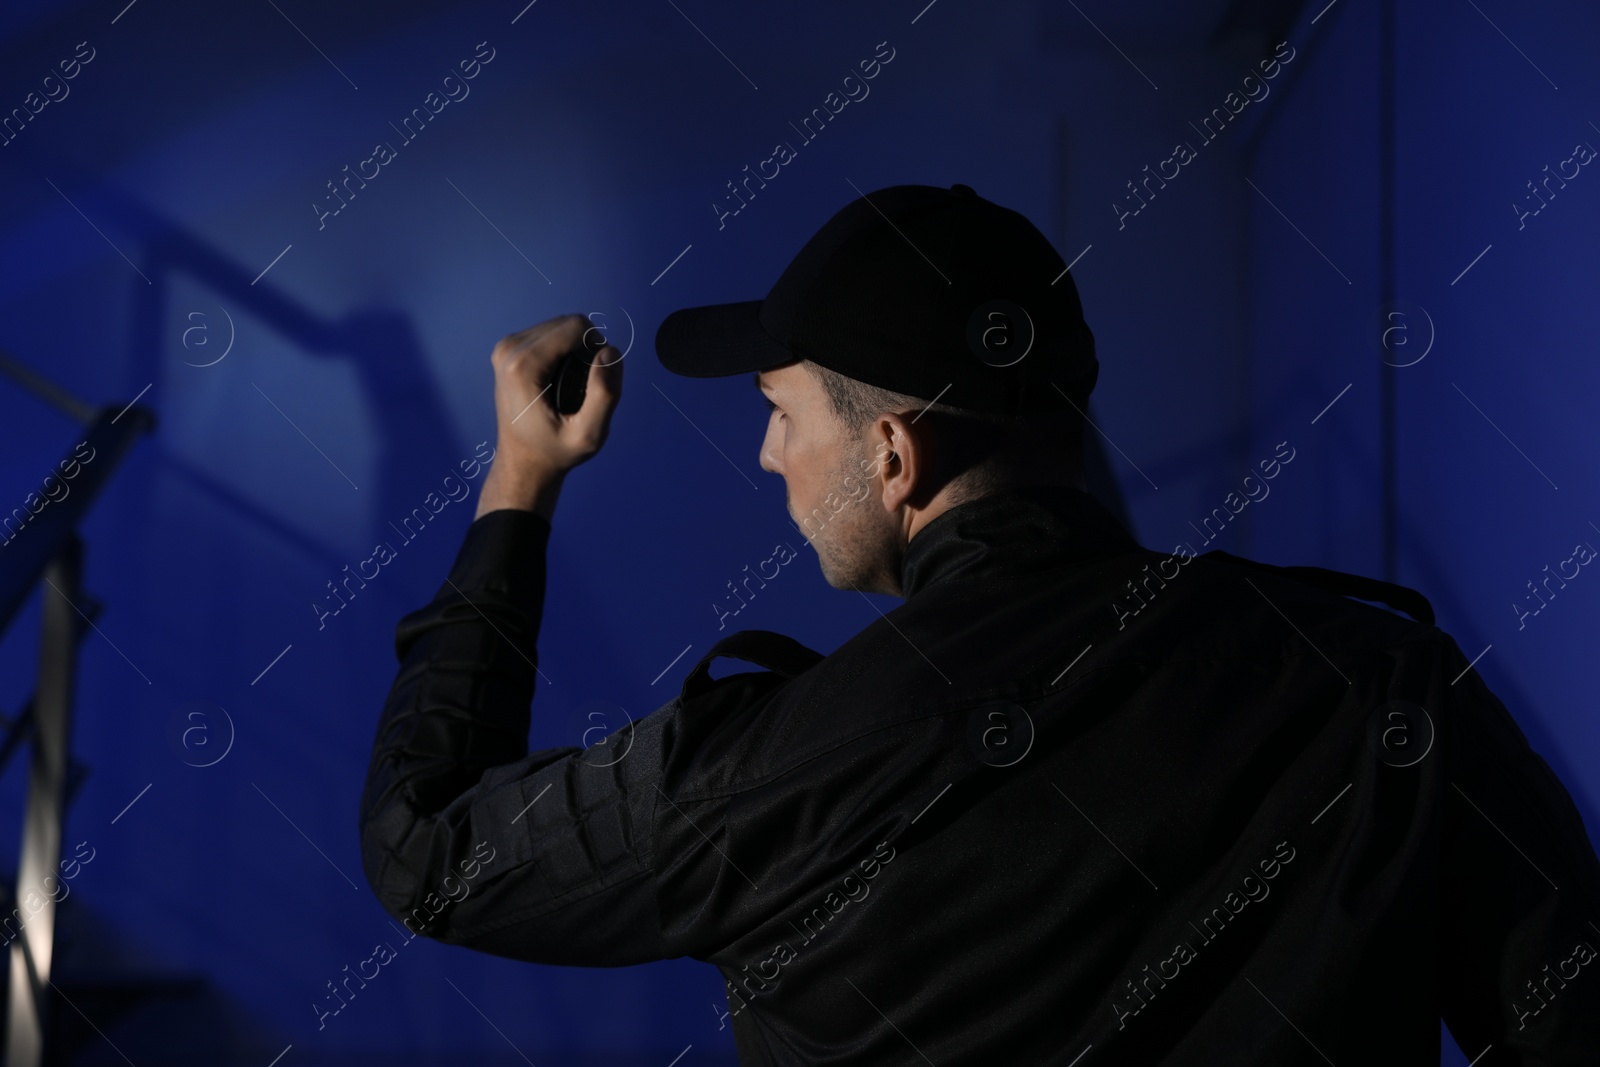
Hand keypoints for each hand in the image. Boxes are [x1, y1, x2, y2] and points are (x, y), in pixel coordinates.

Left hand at [475, 313, 622, 520]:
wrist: (523, 462)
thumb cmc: (556, 451)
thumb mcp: (589, 435)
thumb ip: (605, 394)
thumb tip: (610, 352)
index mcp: (523, 365)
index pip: (577, 326)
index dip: (598, 347)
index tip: (596, 380)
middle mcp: (509, 348)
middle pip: (568, 323)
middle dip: (587, 348)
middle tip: (586, 385)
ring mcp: (506, 347)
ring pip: (560, 326)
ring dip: (576, 349)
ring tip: (574, 384)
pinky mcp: (508, 349)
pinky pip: (549, 333)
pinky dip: (564, 350)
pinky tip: (561, 379)